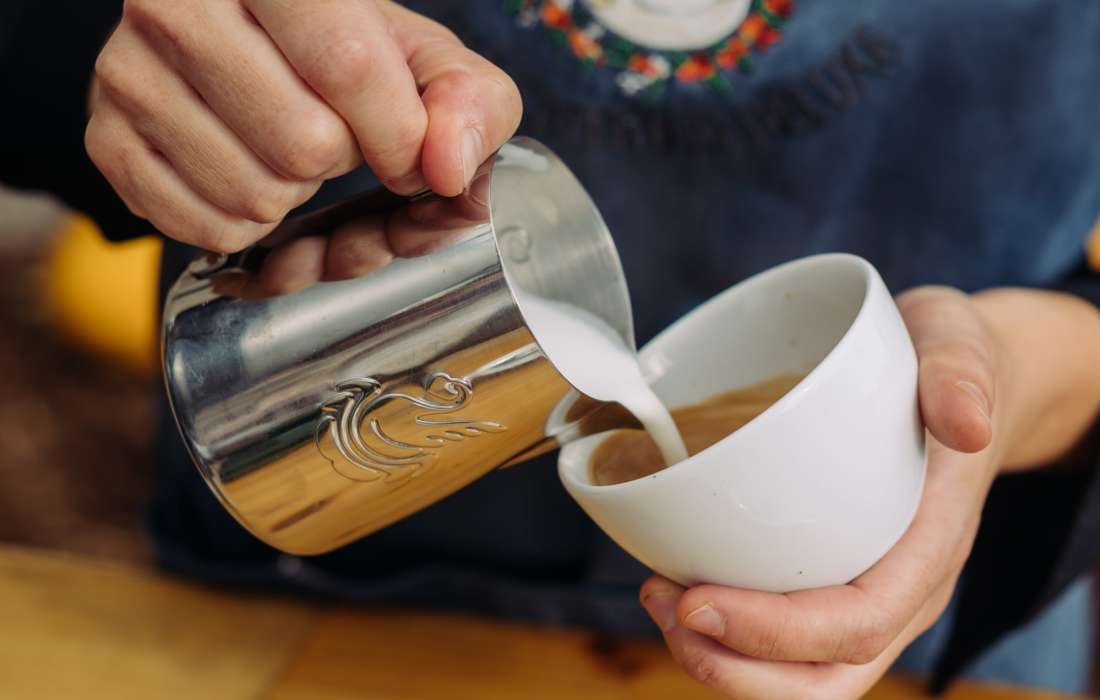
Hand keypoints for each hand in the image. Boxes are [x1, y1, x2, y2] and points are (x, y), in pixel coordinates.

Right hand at [86, 0, 520, 253]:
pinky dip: (246, 228)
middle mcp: (179, 5)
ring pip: (253, 197)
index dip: (398, 137)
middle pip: (303, 144)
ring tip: (290, 155)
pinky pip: (201, 228)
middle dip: (344, 163)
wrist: (254, 41)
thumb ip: (470, 103)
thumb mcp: (427, 61)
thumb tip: (447, 167)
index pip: (348, 66)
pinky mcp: (107, 137)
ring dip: (296, 199)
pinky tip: (253, 180)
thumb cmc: (345, 50)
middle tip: (336, 138)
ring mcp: (130, 72)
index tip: (409, 157)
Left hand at [640, 286, 1008, 698]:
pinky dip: (726, 635)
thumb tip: (967, 424)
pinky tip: (675, 583)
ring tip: (657, 599)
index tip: (694, 601)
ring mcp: (870, 591)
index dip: (774, 632)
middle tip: (663, 606)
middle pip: (826, 679)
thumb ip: (961, 376)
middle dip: (736, 669)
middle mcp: (903, 588)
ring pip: (803, 677)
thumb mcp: (957, 345)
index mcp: (931, 544)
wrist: (959, 382)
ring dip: (723, 661)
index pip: (858, 623)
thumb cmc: (949, 365)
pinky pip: (786, 641)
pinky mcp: (836, 578)